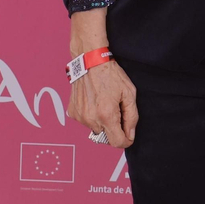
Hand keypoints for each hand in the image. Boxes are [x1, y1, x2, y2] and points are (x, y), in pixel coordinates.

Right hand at [65, 8, 138, 148]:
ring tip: (103, 102)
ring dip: (101, 121)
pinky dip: (91, 115)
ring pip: (96, 129)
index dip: (126, 140)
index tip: (128, 135)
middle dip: (114, 128)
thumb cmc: (110, 74)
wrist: (89, 61)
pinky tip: (93, 101)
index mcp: (107, 115)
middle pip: (106, 136)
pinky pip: (85, 121)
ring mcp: (80, 116)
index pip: (117, 142)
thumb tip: (130, 134)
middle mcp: (91, 119)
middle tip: (116, 109)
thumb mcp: (129, 93)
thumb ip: (132, 117)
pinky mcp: (73, 112)